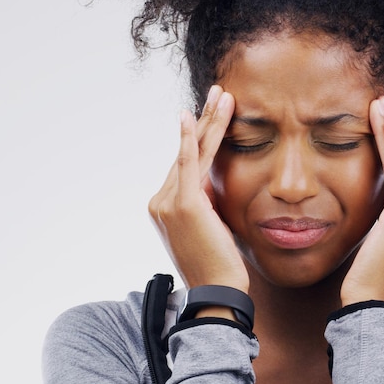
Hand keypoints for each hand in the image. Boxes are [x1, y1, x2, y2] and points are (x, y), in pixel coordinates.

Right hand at [148, 86, 248, 292]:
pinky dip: (189, 139)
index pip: (185, 164)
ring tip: (223, 95)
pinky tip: (190, 115)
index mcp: (165, 207)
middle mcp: (160, 201)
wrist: (218, 290)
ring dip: (208, 122)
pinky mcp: (182, 204)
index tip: (214, 115)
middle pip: (186, 153)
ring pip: (191, 153)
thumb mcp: (210, 224)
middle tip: (219, 93)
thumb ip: (205, 199)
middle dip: (204, 121)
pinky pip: (187, 164)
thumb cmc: (219, 261)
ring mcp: (167, 202)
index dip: (200, 137)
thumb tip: (211, 179)